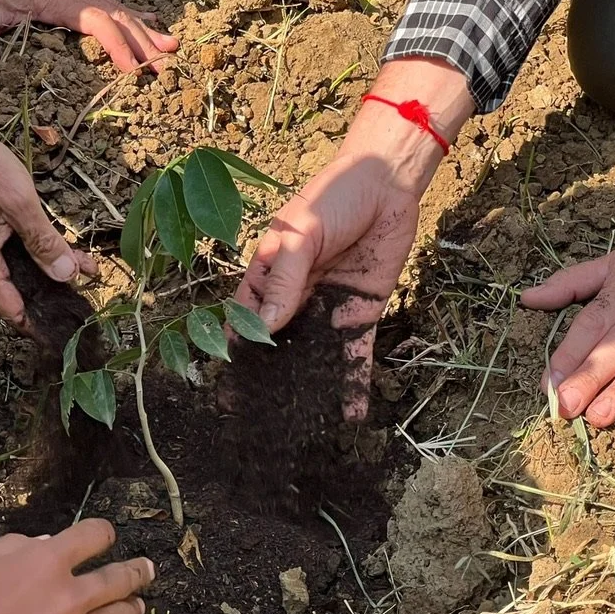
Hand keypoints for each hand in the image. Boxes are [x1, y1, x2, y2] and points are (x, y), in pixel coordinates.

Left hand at [0, 0, 178, 81]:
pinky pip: (115, 5)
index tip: (132, 70)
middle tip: (164, 70)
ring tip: (171, 50)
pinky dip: (136, 16)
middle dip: (144, 45)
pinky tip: (154, 23)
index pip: (99, 24)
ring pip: (123, 11)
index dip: (118, 46)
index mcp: (60, 0)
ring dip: (147, 32)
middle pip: (120, 19)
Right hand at [0, 120, 97, 329]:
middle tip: (85, 298)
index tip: (66, 330)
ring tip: (84, 273)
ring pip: (13, 274)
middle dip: (50, 295)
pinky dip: (33, 256)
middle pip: (14, 294)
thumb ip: (44, 242)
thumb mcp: (19, 202)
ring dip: (46, 273)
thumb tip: (66, 275)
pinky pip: (6, 257)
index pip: (11, 309)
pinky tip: (63, 253)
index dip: (39, 323)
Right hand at [0, 519, 152, 613]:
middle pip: (121, 578)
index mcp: (47, 561)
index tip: (105, 537)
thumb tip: (45, 543)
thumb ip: (17, 546)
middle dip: (138, 571)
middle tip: (148, 570)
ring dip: (132, 609)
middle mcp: (69, 596)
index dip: (103, 533)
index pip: (95, 536)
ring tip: (137, 606)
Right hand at [235, 154, 419, 420]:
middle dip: (267, 384)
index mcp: (267, 278)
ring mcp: (325, 311)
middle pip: (276, 349)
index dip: (235, 353)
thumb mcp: (300, 233)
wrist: (386, 184)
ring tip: (301, 429)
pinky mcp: (359, 316)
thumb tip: (266, 328)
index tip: (228, 388)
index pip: (243, 321)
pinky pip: (354, 355)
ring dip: (308, 391)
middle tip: (259, 423)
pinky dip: (352, 383)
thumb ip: (285, 278)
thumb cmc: (332, 197)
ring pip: (312, 359)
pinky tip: (350, 413)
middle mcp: (293, 301)